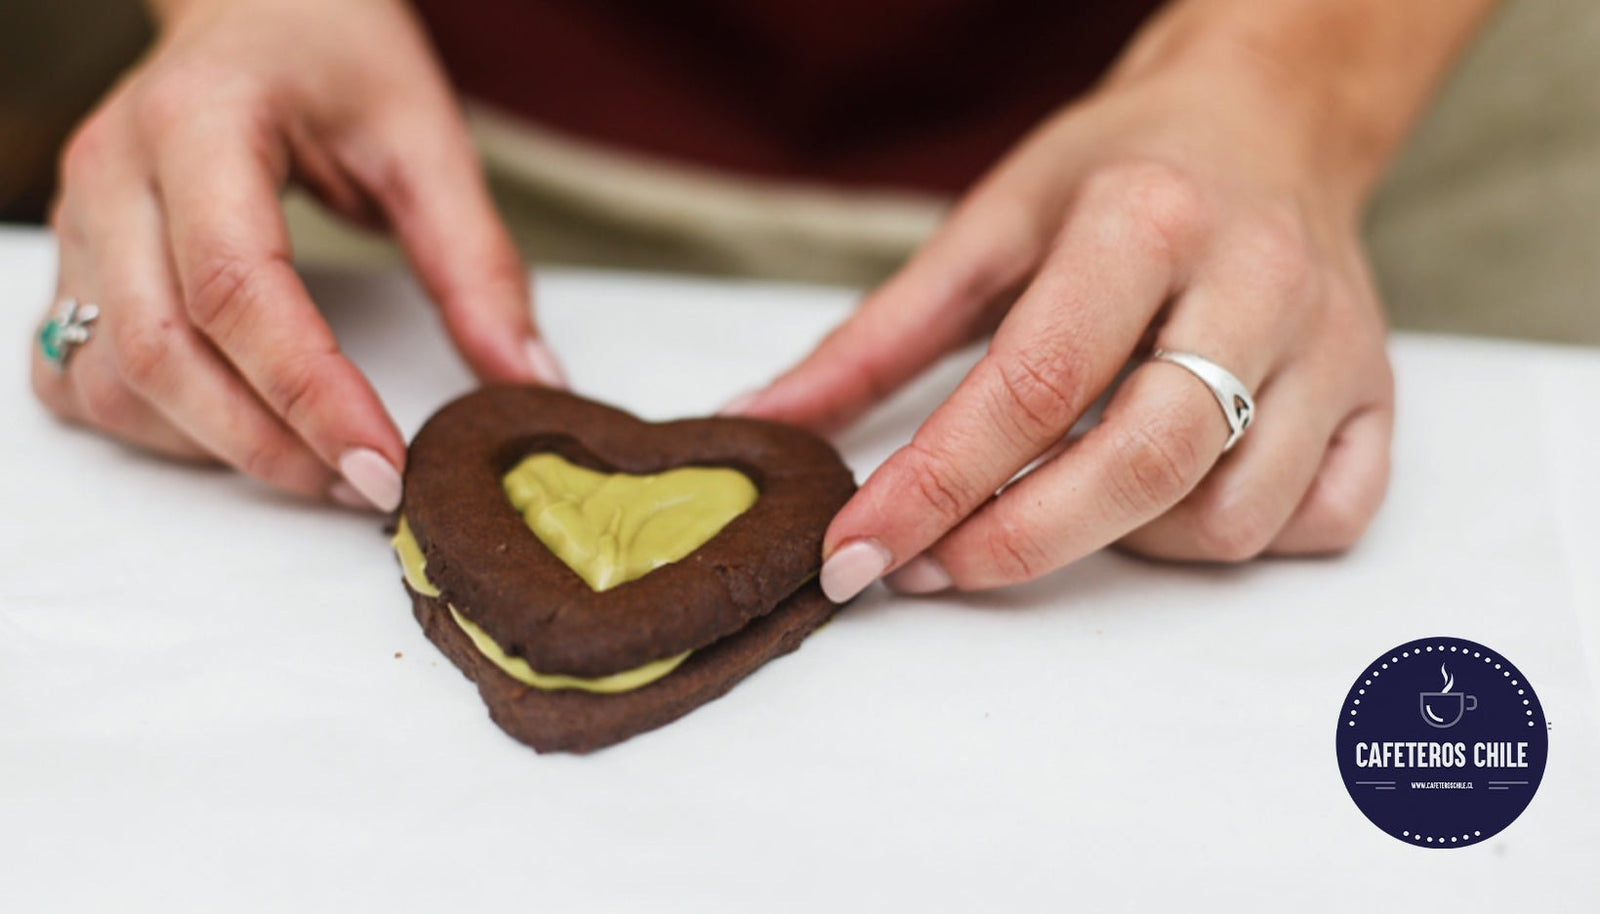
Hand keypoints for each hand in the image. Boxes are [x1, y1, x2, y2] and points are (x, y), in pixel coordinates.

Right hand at [30, 0, 562, 510]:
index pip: (237, 289)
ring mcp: (81, 216)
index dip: (309, 396)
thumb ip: (479, 265)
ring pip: (109, 377)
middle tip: (365, 484)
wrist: (257, 3)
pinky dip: (151, 424)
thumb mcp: (427, 139)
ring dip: (210, 446)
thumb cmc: (333, 54)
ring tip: (316, 462)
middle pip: (159, 352)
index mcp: (200, 124)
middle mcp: (115, 171)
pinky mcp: (78, 255)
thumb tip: (527, 381)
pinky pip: (75, 373)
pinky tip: (231, 426)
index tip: (385, 464)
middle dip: (267, 444)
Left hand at [728, 56, 1395, 597]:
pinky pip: (1320, 520)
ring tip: (1064, 498)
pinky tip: (1175, 497)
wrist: (1271, 119)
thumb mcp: (988, 223)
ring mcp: (1335, 347)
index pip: (1033, 384)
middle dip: (1017, 543)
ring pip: (1232, 516)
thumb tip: (771, 416)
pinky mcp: (1382, 393)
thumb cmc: (1121, 171)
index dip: (933, 486)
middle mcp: (1254, 283)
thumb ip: (879, 334)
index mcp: (1144, 219)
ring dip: (1124, 544)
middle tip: (933, 563)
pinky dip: (1236, 537)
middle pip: (1144, 465)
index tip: (857, 552)